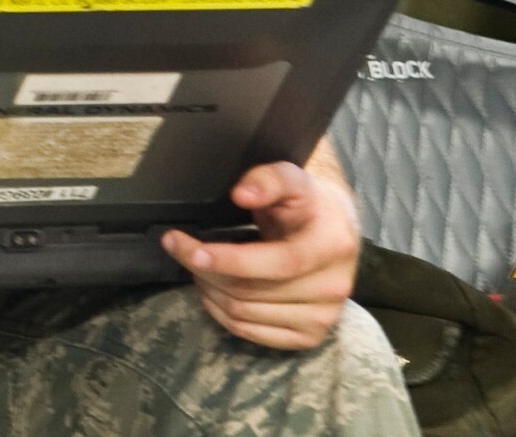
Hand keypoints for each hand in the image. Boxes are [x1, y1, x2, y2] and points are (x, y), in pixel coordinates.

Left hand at [161, 161, 360, 349]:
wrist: (335, 231)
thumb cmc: (306, 203)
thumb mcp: (292, 177)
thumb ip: (268, 179)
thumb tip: (242, 194)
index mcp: (332, 245)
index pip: (277, 262)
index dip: (229, 259)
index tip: (188, 246)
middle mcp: (333, 287)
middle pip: (252, 291)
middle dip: (205, 270)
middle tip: (181, 248)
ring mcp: (323, 317)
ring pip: (245, 315)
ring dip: (209, 290)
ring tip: (197, 266)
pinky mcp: (310, 337)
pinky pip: (251, 334)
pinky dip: (222, 314)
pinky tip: (213, 290)